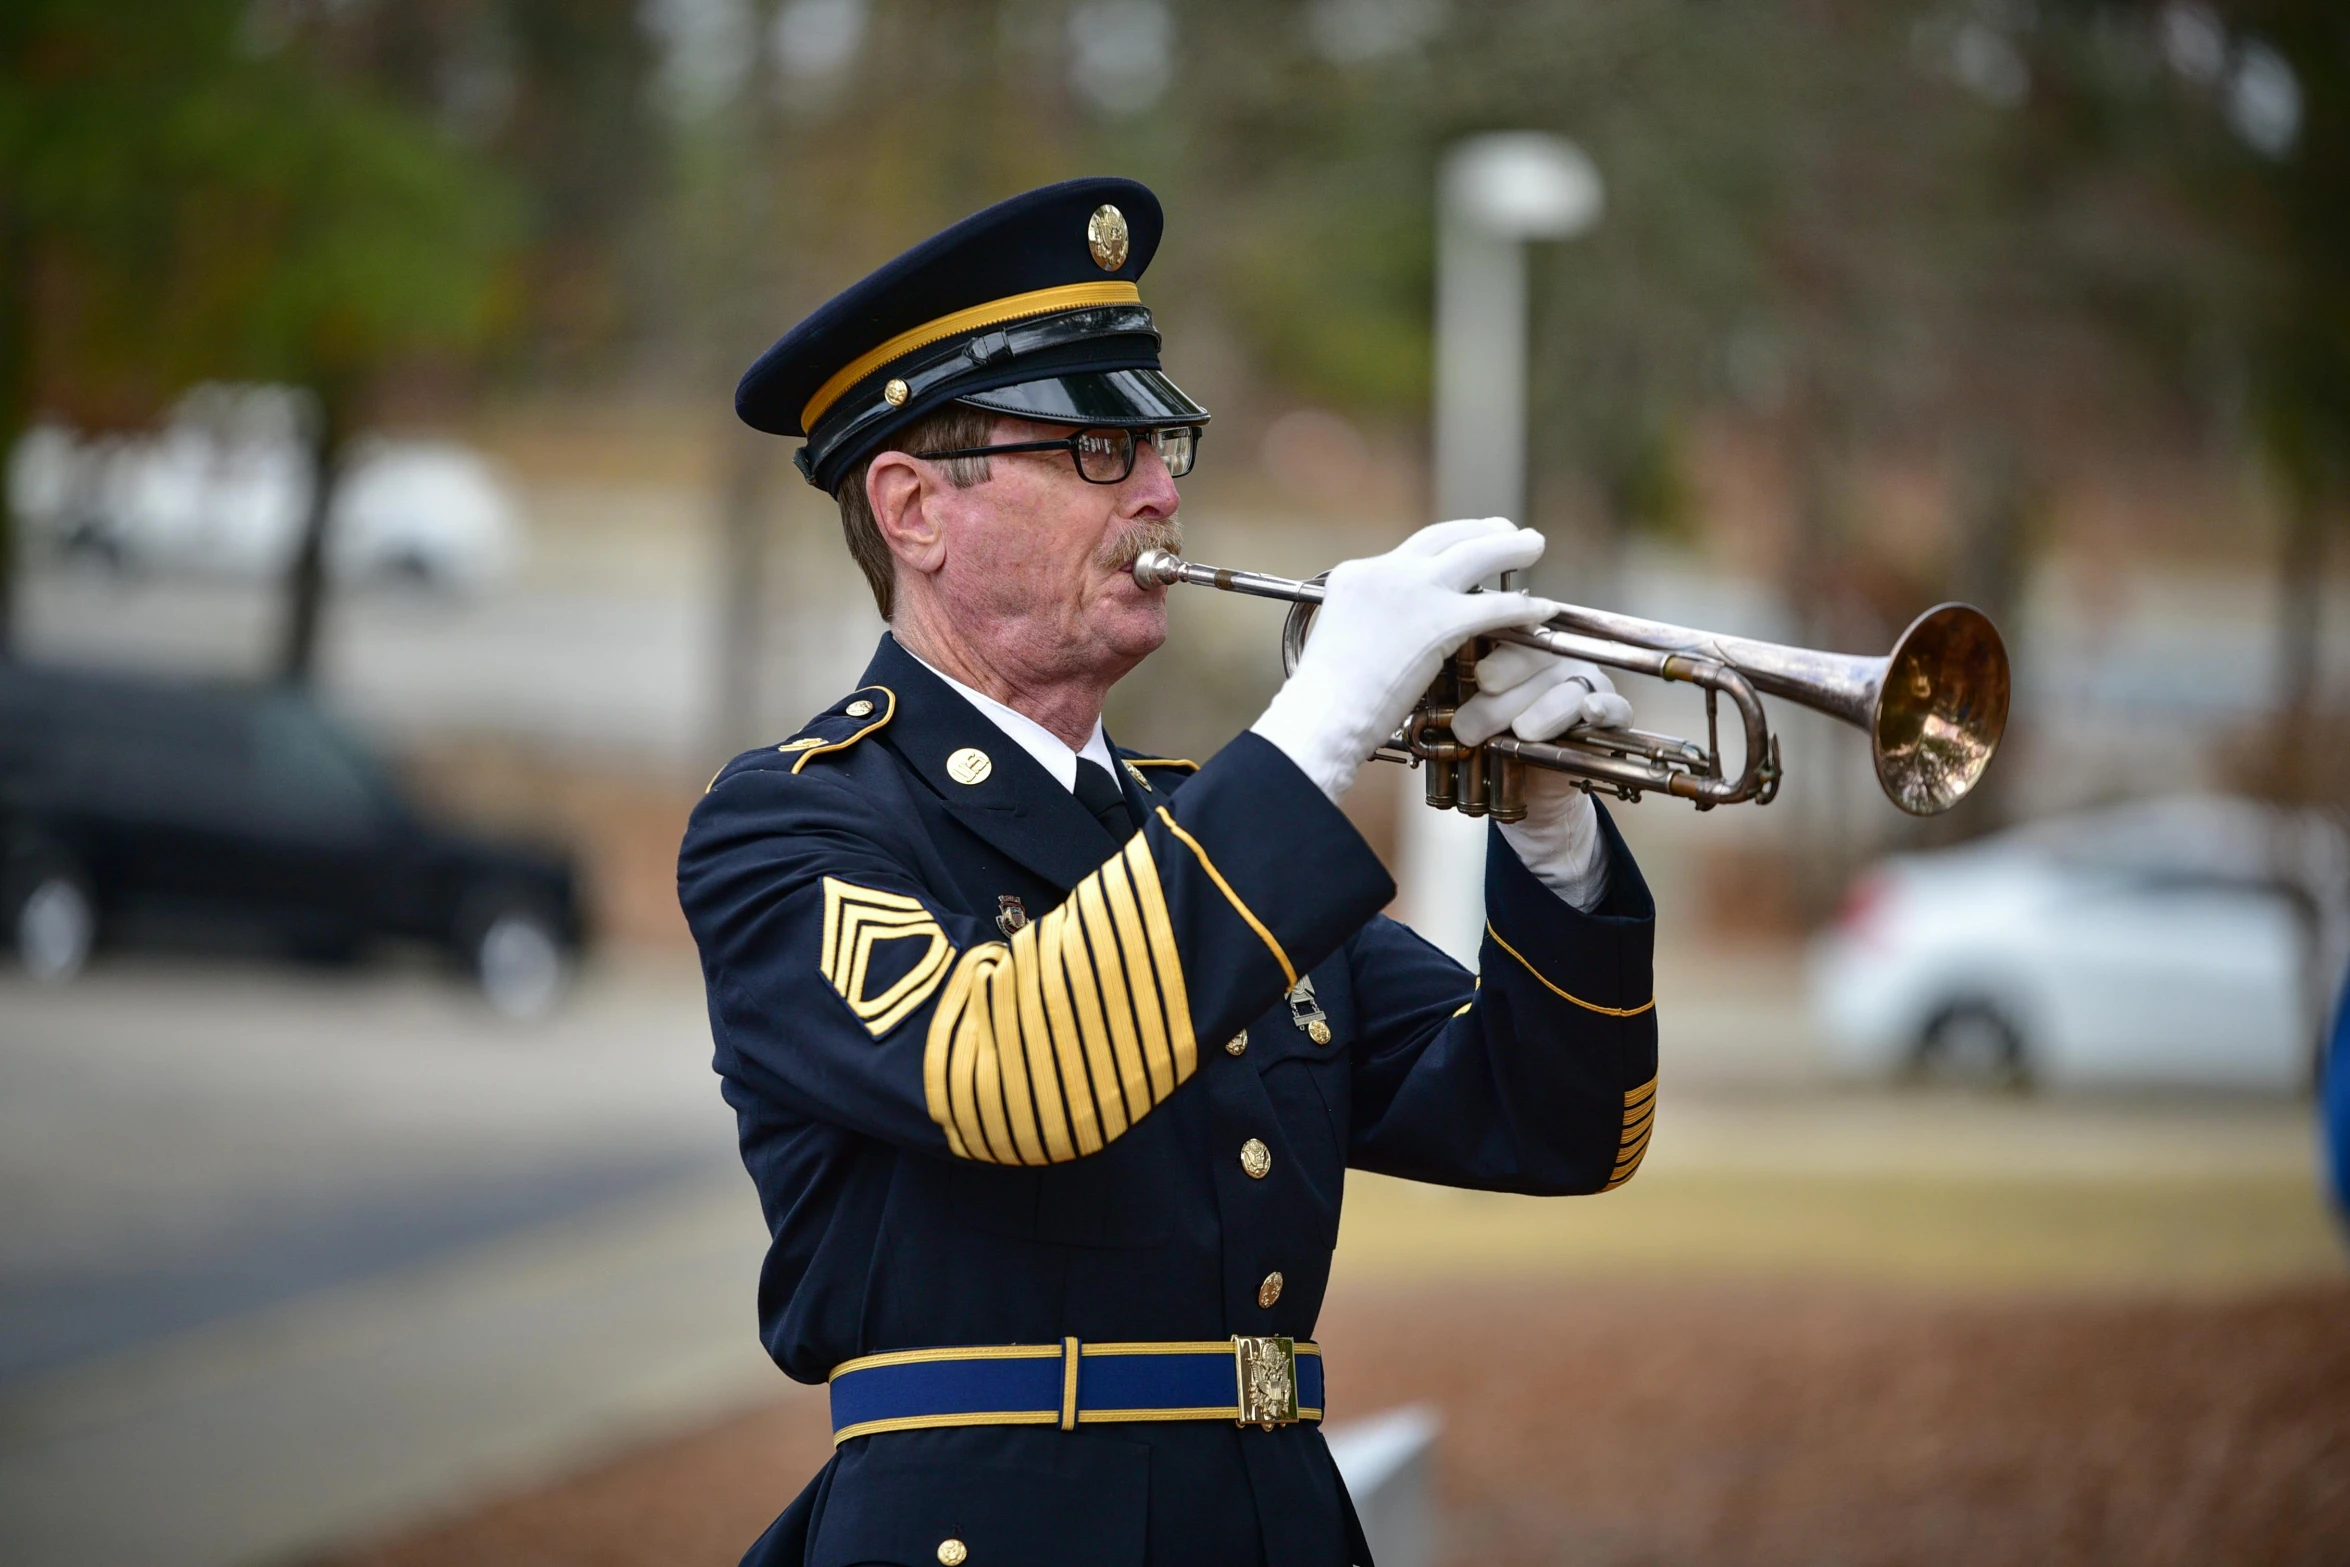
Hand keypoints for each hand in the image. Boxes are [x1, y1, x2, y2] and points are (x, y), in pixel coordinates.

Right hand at [1249, 518, 1554, 800]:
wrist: (1323, 714)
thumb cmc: (1327, 698)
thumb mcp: (1341, 640)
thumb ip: (1370, 623)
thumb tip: (1392, 633)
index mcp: (1356, 574)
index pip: (1411, 550)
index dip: (1446, 545)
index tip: (1466, 543)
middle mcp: (1385, 572)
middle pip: (1446, 536)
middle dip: (1482, 530)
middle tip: (1508, 531)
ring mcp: (1414, 591)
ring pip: (1477, 554)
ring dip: (1511, 547)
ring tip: (1535, 544)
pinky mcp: (1440, 621)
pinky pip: (1496, 606)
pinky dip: (1524, 606)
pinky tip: (1542, 609)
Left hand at [1456, 643, 1633, 911]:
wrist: (1525, 794)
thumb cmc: (1490, 744)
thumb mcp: (1465, 719)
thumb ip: (1452, 696)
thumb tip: (1421, 680)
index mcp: (1514, 649)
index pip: (1508, 636)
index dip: (1497, 655)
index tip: (1480, 680)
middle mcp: (1552, 659)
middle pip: (1535, 662)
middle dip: (1504, 696)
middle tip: (1472, 727)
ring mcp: (1585, 683)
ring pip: (1570, 686)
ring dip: (1545, 710)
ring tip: (1522, 733)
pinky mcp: (1613, 713)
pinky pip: (1616, 706)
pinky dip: (1604, 709)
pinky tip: (1589, 713)